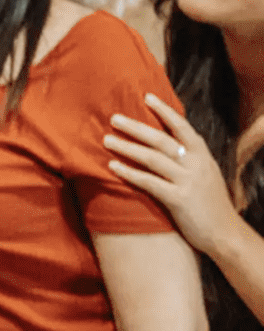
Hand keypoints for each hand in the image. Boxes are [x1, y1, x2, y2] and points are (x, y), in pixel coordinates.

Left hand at [105, 93, 247, 256]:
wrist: (225, 234)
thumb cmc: (209, 203)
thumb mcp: (205, 173)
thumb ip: (188, 157)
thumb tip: (164, 140)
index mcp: (203, 155)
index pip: (182, 127)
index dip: (164, 111)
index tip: (146, 96)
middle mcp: (196, 164)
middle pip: (161, 140)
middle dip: (136, 127)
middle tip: (113, 118)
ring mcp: (188, 182)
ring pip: (153, 158)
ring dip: (127, 147)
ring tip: (106, 140)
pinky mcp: (179, 200)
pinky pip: (149, 182)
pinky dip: (129, 173)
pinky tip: (112, 167)